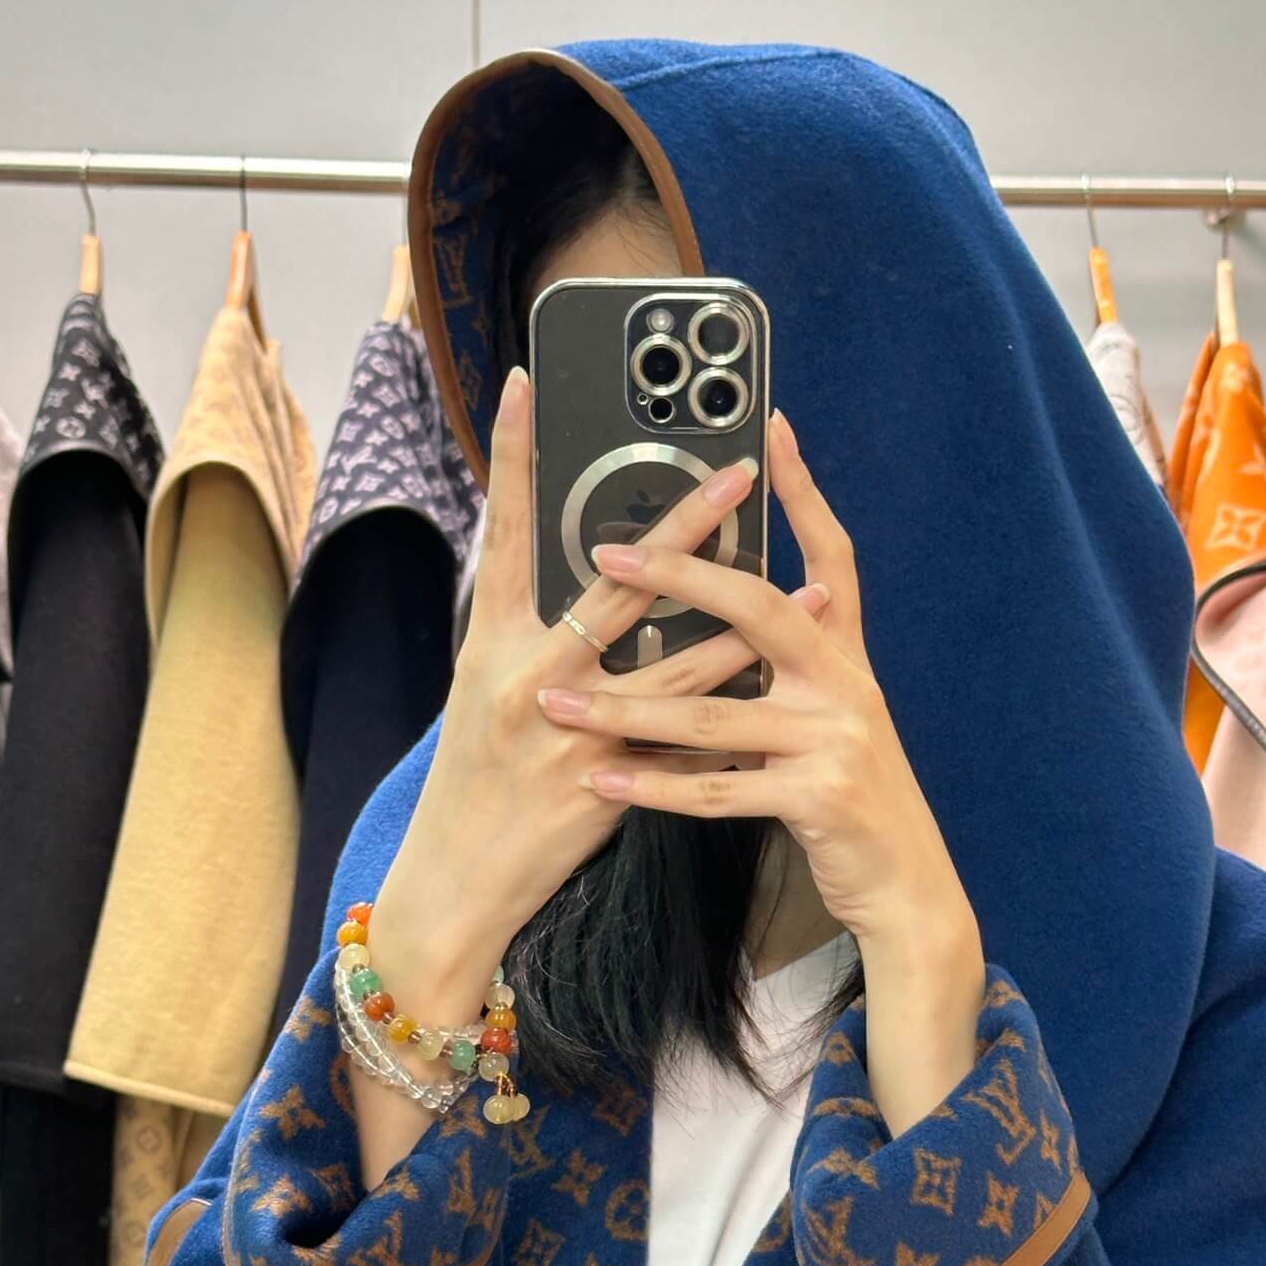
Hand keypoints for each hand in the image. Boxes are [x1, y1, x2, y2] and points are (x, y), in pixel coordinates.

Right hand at [369, 368, 830, 1013]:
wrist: (458, 879)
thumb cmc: (471, 781)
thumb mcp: (481, 694)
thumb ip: (528, 635)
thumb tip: (578, 577)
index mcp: (492, 645)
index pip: (502, 531)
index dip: (510, 456)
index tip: (526, 385)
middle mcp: (531, 677)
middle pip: (617, 586)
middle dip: (685, 527)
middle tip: (738, 472)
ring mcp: (575, 732)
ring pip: (678, 663)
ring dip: (748, 621)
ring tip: (806, 586)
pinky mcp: (611, 784)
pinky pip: (689, 742)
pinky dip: (739, 713)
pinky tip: (787, 691)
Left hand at [536, 408, 976, 947]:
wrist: (906, 882)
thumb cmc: (850, 800)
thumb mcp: (832, 720)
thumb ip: (791, 671)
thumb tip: (731, 627)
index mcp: (846, 658)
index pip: (831, 556)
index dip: (804, 492)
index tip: (771, 429)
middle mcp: (845, 684)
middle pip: (759, 608)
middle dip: (681, 574)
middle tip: (607, 553)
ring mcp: (835, 739)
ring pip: (714, 712)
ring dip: (627, 712)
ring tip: (558, 706)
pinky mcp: (818, 796)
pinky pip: (719, 788)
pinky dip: (657, 788)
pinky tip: (605, 782)